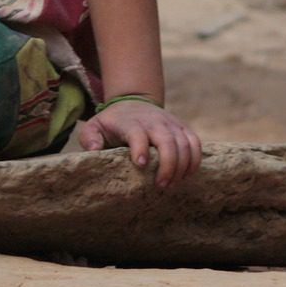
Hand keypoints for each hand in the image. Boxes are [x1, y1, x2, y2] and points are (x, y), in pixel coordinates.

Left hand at [75, 99, 202, 186]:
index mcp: (131, 122)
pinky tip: (186, 175)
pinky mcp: (182, 127)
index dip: (140, 148)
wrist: (134, 101)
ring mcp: (171, 123)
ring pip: (184, 144)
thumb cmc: (113, 122)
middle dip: (167, 165)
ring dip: (182, 166)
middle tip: (161, 185)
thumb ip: (90, 138)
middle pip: (167, 141)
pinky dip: (194, 160)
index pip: (138, 134)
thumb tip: (95, 151)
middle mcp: (154, 121)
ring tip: (172, 184)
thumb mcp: (95, 126)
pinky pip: (195, 143)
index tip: (141, 165)